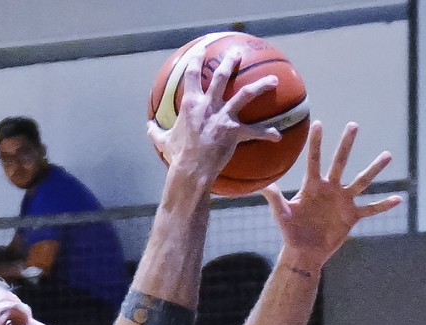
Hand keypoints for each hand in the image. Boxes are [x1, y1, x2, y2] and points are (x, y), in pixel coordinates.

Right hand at [148, 47, 284, 179]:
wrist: (190, 171)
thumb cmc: (177, 157)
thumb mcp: (163, 143)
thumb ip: (156, 133)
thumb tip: (148, 127)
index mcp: (190, 104)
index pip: (192, 75)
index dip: (196, 60)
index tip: (200, 52)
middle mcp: (208, 105)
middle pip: (221, 76)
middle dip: (230, 62)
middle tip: (236, 54)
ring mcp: (222, 117)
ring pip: (245, 94)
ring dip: (261, 86)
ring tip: (274, 80)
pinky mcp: (234, 132)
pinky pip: (255, 131)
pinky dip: (267, 133)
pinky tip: (277, 135)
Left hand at [264, 122, 400, 267]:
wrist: (303, 252)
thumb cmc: (291, 233)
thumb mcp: (281, 215)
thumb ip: (274, 199)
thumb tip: (262, 186)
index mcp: (313, 187)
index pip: (315, 161)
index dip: (316, 143)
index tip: (318, 123)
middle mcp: (330, 189)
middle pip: (340, 163)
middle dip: (346, 145)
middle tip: (353, 125)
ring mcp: (343, 201)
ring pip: (361, 181)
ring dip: (374, 169)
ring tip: (387, 155)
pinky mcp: (352, 216)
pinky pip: (371, 209)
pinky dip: (384, 205)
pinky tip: (399, 199)